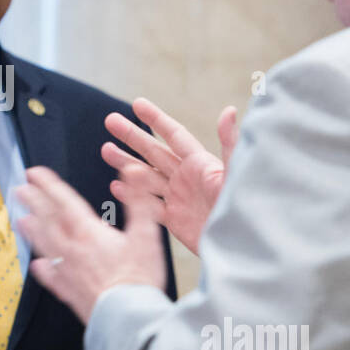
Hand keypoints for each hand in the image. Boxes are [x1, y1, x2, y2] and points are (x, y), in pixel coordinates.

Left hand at [14, 166, 167, 323]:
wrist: (127, 317)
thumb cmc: (138, 278)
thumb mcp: (146, 234)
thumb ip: (138, 202)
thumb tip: (132, 173)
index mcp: (88, 232)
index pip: (64, 201)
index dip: (48, 185)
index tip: (34, 173)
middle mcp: (73, 249)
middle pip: (48, 221)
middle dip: (33, 203)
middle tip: (20, 190)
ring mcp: (68, 271)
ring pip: (45, 246)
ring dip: (32, 231)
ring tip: (21, 220)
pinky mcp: (69, 292)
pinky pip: (51, 277)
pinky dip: (43, 269)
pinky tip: (37, 265)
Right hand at [101, 97, 238, 255]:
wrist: (241, 247)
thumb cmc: (244, 208)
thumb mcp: (234, 174)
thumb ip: (229, 143)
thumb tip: (229, 111)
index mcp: (200, 163)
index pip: (174, 135)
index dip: (156, 118)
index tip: (137, 103)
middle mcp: (187, 177)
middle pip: (154, 151)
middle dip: (132, 136)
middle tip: (110, 121)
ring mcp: (179, 197)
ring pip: (146, 176)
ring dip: (126, 162)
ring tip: (105, 150)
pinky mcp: (175, 219)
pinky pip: (148, 204)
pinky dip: (132, 195)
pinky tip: (116, 187)